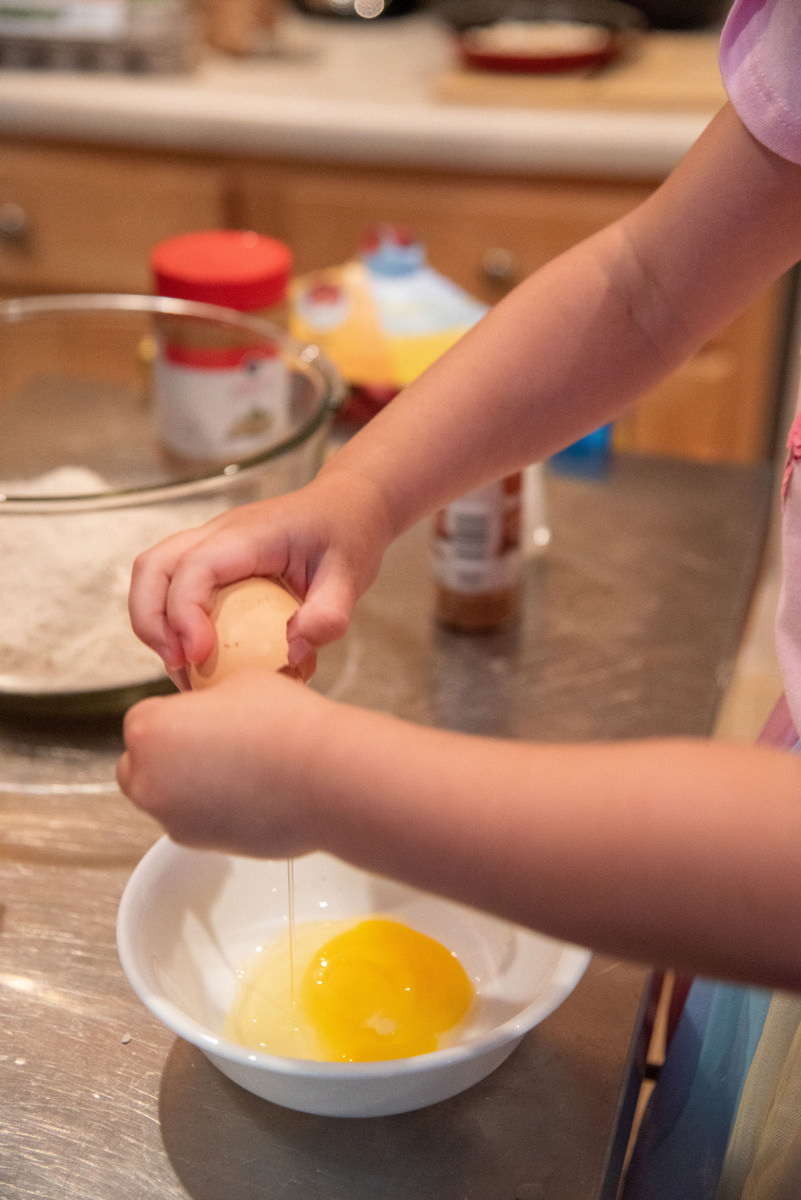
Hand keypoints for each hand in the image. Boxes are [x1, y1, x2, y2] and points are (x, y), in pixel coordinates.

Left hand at [116, 669, 326, 857]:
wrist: (325, 775)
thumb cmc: (286, 723)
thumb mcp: (239, 683)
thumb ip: (208, 699)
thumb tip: (211, 714)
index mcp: (148, 730)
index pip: (145, 720)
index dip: (178, 716)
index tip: (207, 716)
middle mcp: (148, 779)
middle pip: (142, 764)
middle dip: (169, 756)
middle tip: (215, 743)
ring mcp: (171, 818)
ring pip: (168, 798)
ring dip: (190, 785)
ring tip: (241, 769)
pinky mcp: (200, 846)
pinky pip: (195, 822)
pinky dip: (213, 811)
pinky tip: (251, 793)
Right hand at [127, 471, 391, 683]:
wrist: (348, 504)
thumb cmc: (348, 534)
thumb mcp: (351, 575)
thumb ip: (329, 615)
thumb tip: (293, 653)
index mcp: (249, 534)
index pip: (195, 566)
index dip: (185, 613)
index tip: (199, 656)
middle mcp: (218, 534)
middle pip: (152, 567)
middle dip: (151, 621)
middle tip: (179, 666)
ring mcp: (210, 546)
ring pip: (154, 576)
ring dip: (155, 625)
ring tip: (185, 670)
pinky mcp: (212, 563)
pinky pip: (173, 588)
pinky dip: (172, 624)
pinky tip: (201, 659)